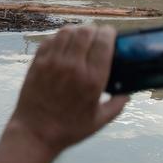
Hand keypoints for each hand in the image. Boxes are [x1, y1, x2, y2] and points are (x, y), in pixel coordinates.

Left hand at [6, 25, 128, 157]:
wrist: (35, 133)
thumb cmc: (69, 129)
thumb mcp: (99, 121)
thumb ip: (116, 106)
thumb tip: (127, 94)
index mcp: (92, 79)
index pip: (103, 42)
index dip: (109, 33)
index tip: (111, 34)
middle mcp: (73, 66)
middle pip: (86, 32)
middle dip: (94, 30)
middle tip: (96, 35)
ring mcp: (53, 62)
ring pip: (67, 31)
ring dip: (76, 31)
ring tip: (80, 37)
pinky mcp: (37, 62)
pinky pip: (50, 40)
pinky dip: (59, 38)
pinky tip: (63, 45)